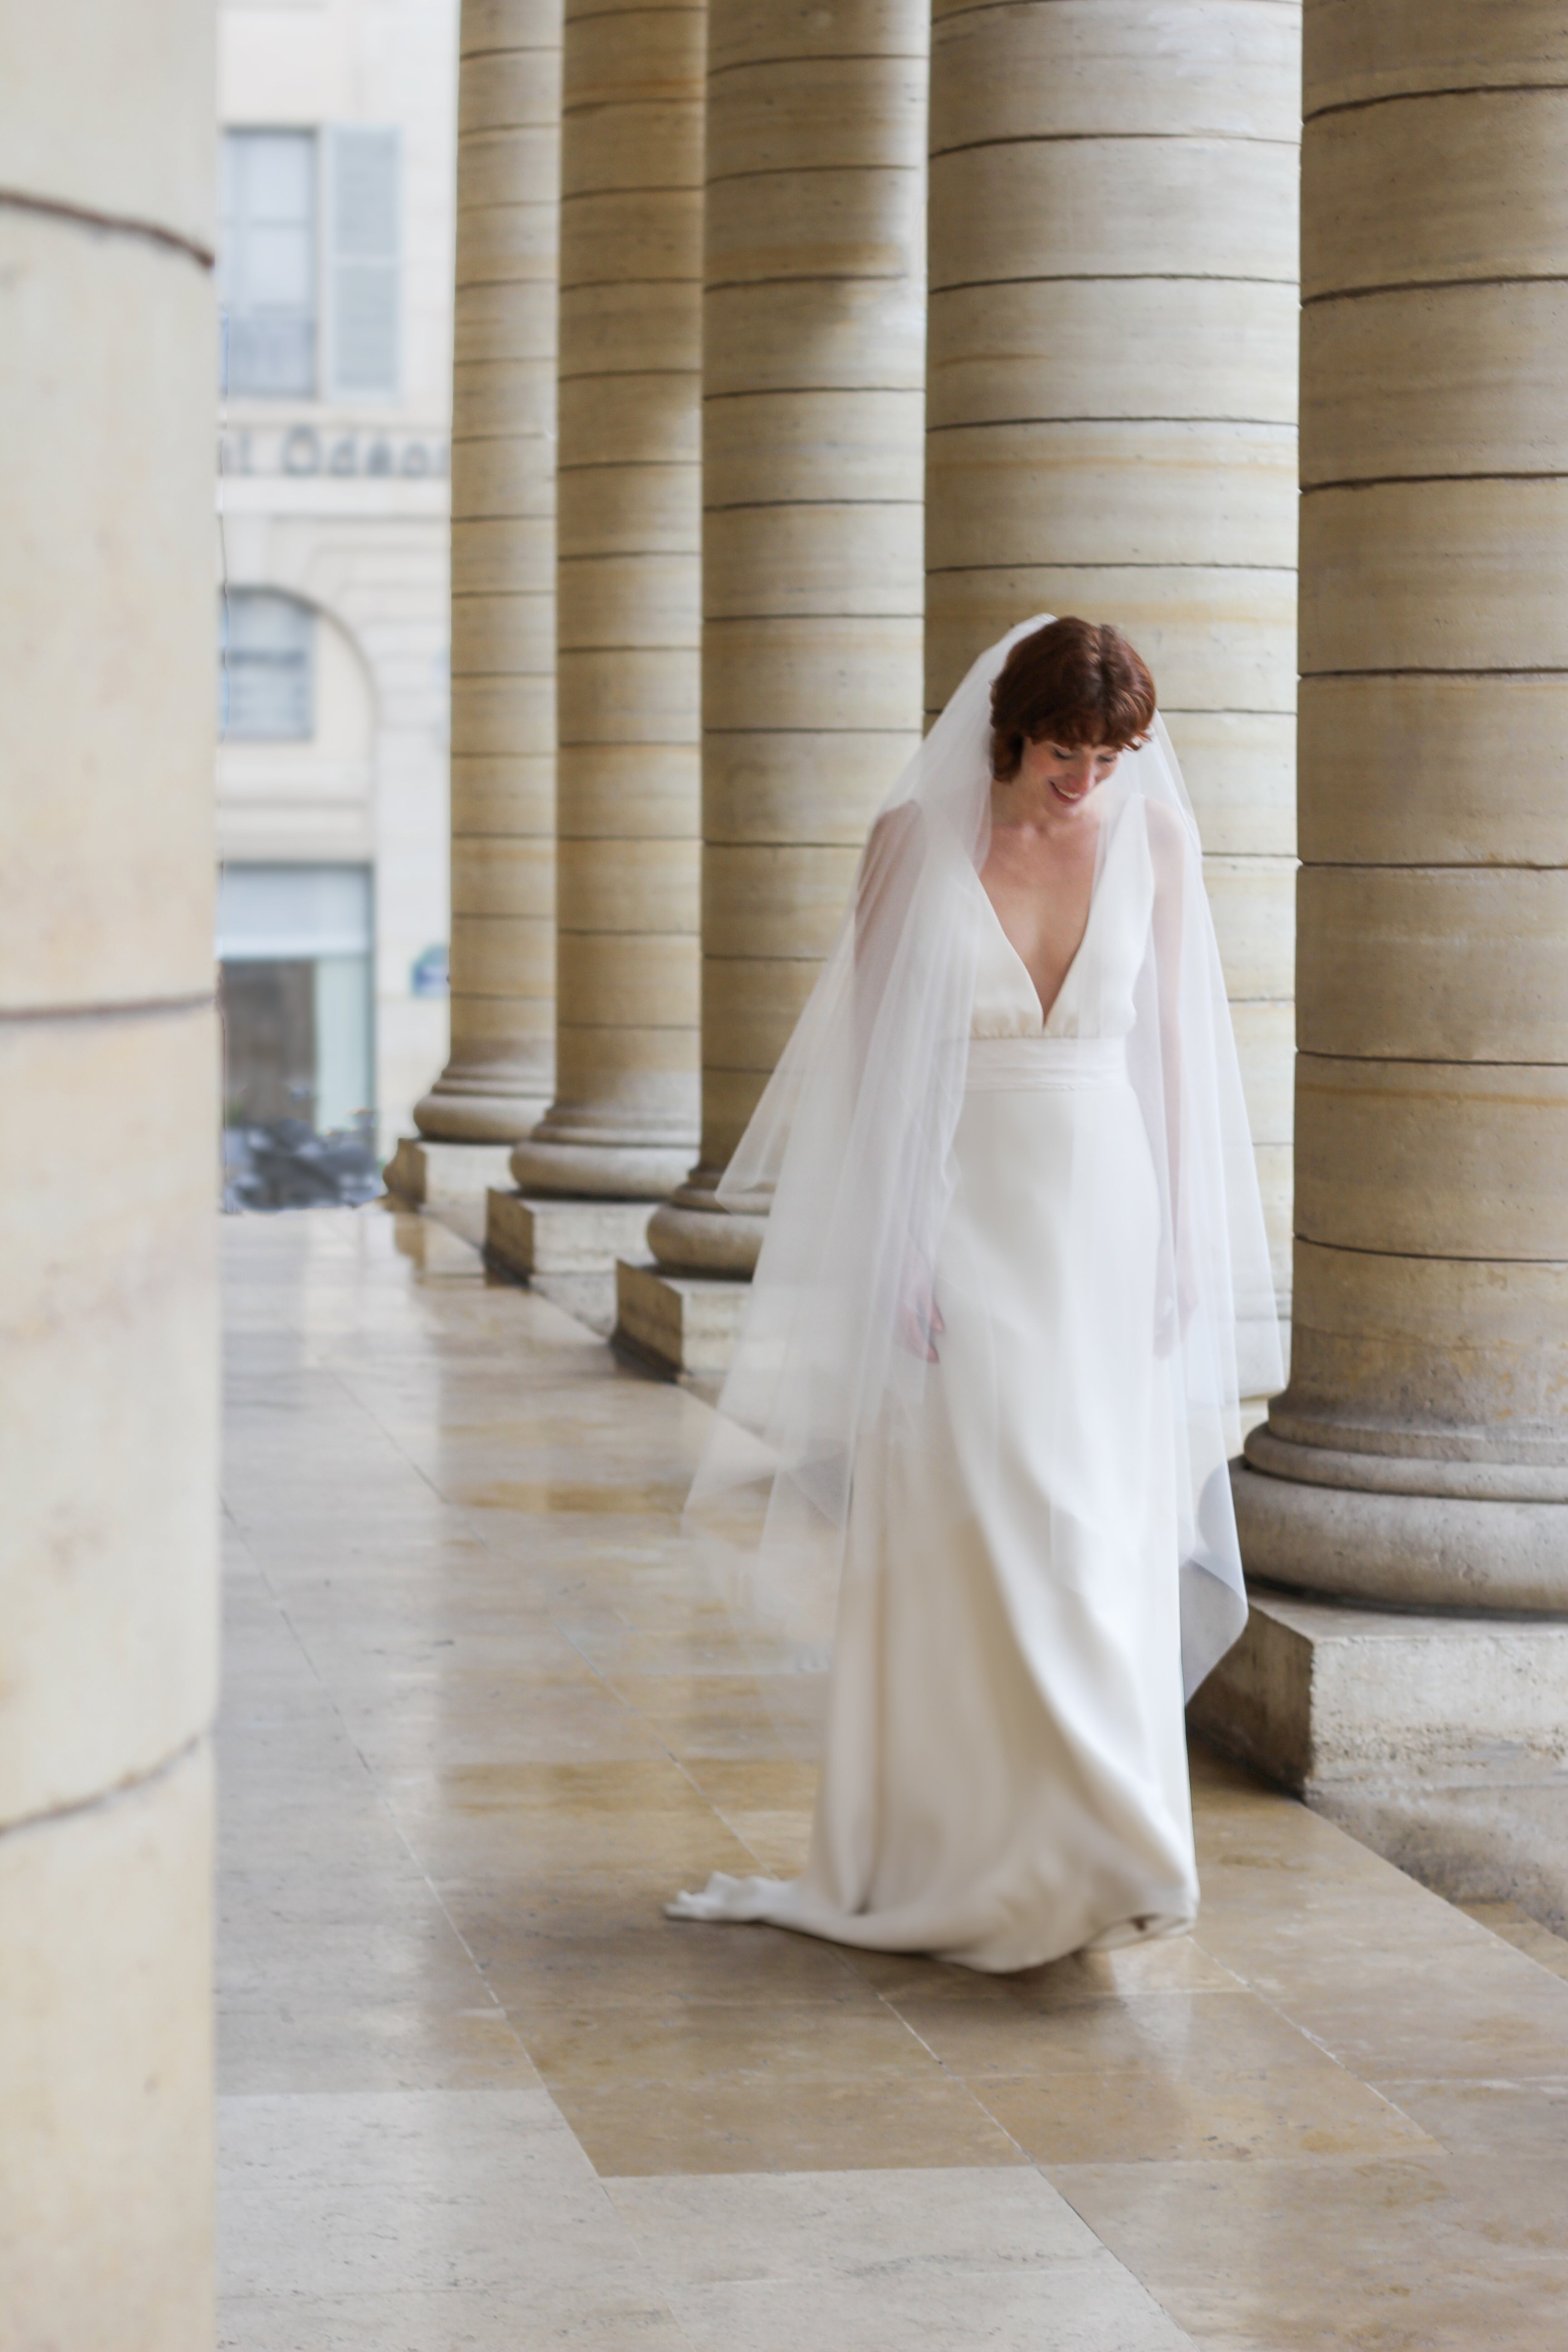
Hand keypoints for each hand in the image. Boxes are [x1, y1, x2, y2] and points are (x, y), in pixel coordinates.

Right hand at [894, 1243, 944, 1362]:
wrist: (890, 1246)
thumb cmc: (910, 1262)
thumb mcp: (925, 1283)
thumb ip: (930, 1308)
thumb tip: (939, 1328)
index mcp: (903, 1308)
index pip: (914, 1337)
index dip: (925, 1350)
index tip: (935, 1358)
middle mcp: (890, 1312)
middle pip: (902, 1340)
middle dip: (916, 1350)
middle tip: (930, 1357)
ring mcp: (882, 1308)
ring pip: (893, 1334)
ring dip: (907, 1344)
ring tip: (919, 1348)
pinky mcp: (878, 1303)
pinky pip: (887, 1324)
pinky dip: (897, 1333)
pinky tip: (904, 1334)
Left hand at [1154, 1241, 1198, 1357]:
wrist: (1178, 1240)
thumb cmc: (1169, 1261)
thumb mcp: (1160, 1286)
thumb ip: (1158, 1309)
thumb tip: (1154, 1329)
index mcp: (1188, 1304)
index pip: (1177, 1332)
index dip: (1167, 1345)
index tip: (1157, 1356)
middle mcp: (1191, 1302)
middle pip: (1179, 1329)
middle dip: (1167, 1342)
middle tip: (1156, 1355)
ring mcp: (1188, 1296)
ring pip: (1178, 1321)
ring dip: (1167, 1332)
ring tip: (1156, 1342)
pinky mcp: (1183, 1290)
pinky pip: (1176, 1312)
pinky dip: (1168, 1321)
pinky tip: (1159, 1325)